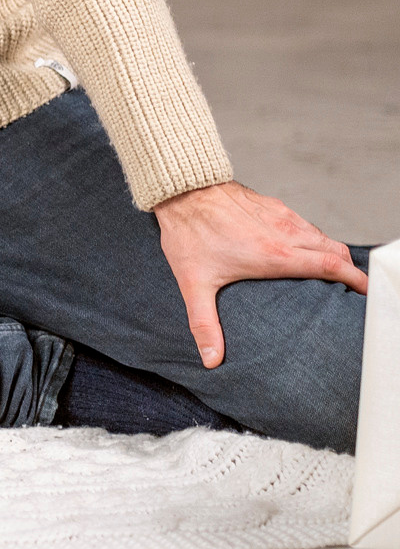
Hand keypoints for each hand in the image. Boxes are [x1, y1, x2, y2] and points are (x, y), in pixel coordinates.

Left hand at [155, 180, 366, 368]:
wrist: (181, 189)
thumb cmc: (188, 233)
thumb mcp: (194, 283)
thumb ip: (204, 323)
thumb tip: (211, 358)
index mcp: (276, 255)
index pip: (332, 266)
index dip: (356, 279)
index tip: (367, 292)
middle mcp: (285, 233)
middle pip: (335, 251)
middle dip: (350, 269)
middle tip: (353, 288)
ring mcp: (280, 216)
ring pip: (322, 235)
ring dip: (332, 252)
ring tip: (333, 272)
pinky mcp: (272, 205)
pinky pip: (304, 222)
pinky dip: (314, 237)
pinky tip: (303, 248)